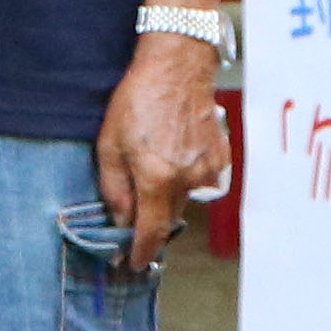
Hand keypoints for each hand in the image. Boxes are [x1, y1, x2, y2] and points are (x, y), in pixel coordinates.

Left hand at [90, 34, 222, 266]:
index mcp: (157, 178)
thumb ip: (114, 187)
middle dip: (150, 218)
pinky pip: (198, 181)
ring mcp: (207, 170)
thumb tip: (120, 220)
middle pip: (167, 217)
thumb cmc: (138, 100)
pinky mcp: (220, 158)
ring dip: (167, 193)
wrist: (178, 68)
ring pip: (183, 199)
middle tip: (134, 207)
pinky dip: (183, 176)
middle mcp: (187, 179)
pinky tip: (173, 152)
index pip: (152, 231)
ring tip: (153, 161)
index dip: (142, 251)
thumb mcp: (110, 144)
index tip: (134, 263)